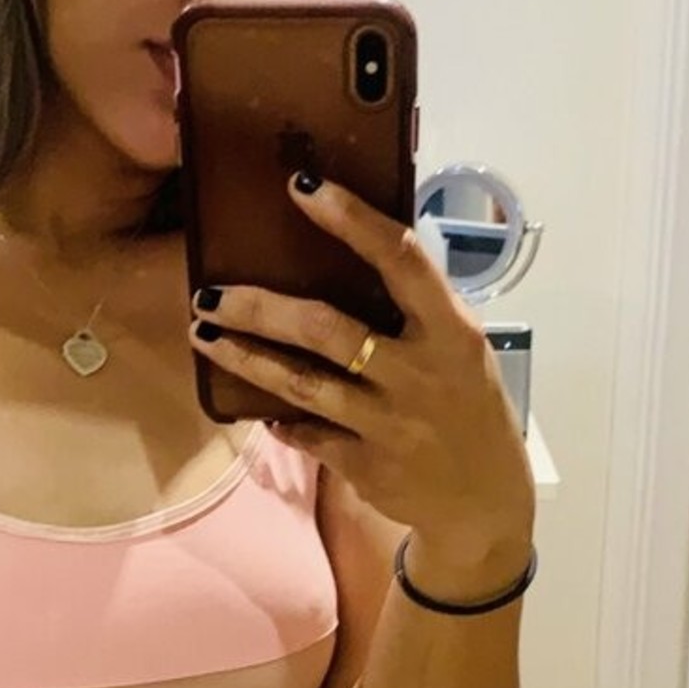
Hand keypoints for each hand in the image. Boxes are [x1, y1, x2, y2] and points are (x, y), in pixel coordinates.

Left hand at [188, 172, 535, 574]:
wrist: (485, 501)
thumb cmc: (468, 404)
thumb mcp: (461, 348)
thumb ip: (417, 308)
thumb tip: (354, 247)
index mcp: (451, 332)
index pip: (402, 260)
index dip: (352, 219)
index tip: (302, 186)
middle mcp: (419, 374)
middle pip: (326, 328)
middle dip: (259, 308)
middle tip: (210, 293)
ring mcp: (388, 424)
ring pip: (302, 384)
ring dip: (245, 357)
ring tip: (203, 333)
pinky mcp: (365, 466)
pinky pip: (305, 433)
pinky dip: (276, 416)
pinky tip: (251, 403)